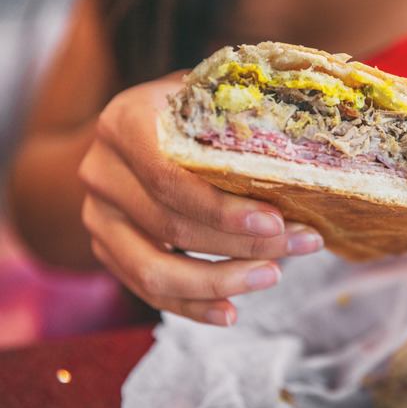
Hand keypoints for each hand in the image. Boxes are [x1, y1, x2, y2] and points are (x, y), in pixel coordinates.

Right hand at [78, 75, 323, 324]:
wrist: (137, 131)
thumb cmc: (190, 112)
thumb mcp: (211, 96)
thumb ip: (243, 112)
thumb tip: (306, 143)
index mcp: (124, 123)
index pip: (169, 177)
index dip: (222, 207)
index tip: (276, 221)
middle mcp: (101, 171)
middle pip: (173, 226)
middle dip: (244, 243)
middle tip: (303, 244)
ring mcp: (98, 216)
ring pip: (154, 270)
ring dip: (221, 281)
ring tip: (273, 275)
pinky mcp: (107, 250)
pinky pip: (147, 291)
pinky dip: (192, 306)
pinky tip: (231, 312)